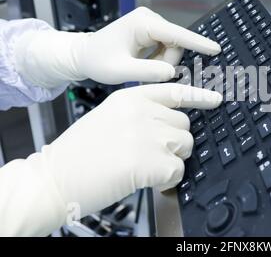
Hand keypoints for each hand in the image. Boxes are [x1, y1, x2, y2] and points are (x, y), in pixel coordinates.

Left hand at [14, 7, 220, 88]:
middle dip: (167, 62)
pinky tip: (142, 63)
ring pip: (172, 48)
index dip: (197, 43)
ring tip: (140, 68)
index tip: (215, 49)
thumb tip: (172, 72)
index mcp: (142, 23)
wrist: (83, 55)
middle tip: (147, 72)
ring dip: (162, 62)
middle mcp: (149, 20)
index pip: (176, 34)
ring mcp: (151, 25)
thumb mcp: (120, 70)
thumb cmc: (98, 61)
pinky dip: (158, 60)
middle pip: (176, 44)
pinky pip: (166, 49)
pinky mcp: (151, 32)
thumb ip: (147, 72)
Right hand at [40, 84, 221, 216]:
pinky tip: (146, 180)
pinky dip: (167, 180)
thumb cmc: (78, 153)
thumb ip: (140, 114)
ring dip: (171, 160)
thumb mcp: (109, 118)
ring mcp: (147, 135)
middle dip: (175, 142)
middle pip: (184, 125)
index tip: (216, 99)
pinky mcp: (149, 162)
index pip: (175, 91)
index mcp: (130, 98)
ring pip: (185, 146)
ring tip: (145, 167)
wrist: (53, 177)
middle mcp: (141, 112)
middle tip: (153, 155)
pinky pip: (177, 171)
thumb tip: (169, 125)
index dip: (199, 96)